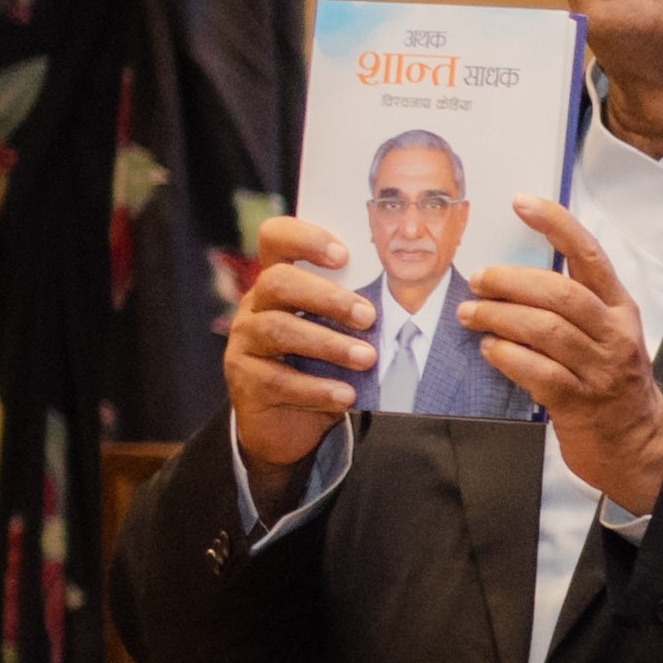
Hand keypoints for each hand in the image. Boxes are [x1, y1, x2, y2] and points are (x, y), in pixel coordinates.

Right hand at [225, 219, 376, 499]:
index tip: (344, 256)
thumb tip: (417, 294)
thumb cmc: (326, 365)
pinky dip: (317, 388)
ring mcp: (246, 342)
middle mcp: (257, 305)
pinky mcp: (245, 380)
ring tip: (367, 358)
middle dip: (328, 297)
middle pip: (278, 281)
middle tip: (369, 317)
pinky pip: (277, 380)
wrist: (291, 424)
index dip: (305, 237)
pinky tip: (347, 395)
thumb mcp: (343, 332)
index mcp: (281, 282)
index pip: (275, 237)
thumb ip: (360, 309)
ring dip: (329, 343)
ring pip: (278, 329)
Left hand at [466, 203, 662, 519]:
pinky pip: (539, 372)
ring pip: (546, 331)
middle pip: (561, 294)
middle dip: (511, 281)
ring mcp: (601, 369)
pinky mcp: (581, 402)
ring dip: (499, 318)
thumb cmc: (607, 379)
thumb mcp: (603, 333)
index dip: (557, 225)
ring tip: (471, 314)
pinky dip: (508, 357)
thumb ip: (571, 305)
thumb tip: (509, 274)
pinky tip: (490, 349)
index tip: (521, 202)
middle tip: (477, 280)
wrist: (633, 440)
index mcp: (620, 308)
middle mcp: (615, 334)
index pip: (590, 256)